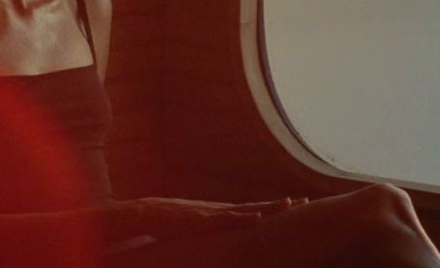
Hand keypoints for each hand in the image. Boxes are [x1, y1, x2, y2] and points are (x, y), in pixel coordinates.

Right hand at [112, 197, 297, 237]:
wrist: (136, 214)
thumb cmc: (158, 224)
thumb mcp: (184, 230)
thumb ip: (198, 232)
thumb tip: (207, 237)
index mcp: (213, 214)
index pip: (246, 211)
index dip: (268, 209)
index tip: (289, 205)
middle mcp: (214, 210)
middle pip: (252, 207)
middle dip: (277, 205)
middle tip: (303, 201)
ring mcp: (207, 213)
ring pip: (244, 210)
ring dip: (268, 207)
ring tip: (289, 204)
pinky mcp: (198, 220)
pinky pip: (224, 219)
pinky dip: (242, 218)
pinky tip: (258, 218)